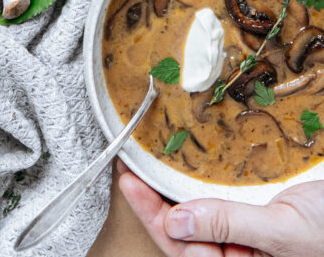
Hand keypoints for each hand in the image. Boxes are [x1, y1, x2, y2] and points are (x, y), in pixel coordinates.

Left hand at [118, 161, 323, 256]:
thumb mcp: (283, 230)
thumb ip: (228, 225)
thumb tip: (175, 221)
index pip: (182, 248)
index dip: (152, 216)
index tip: (129, 185)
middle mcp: (240, 255)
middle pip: (185, 232)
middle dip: (155, 202)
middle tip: (130, 168)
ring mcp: (247, 236)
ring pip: (199, 215)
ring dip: (173, 191)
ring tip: (148, 165)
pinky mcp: (256, 214)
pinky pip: (220, 203)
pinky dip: (199, 184)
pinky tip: (185, 169)